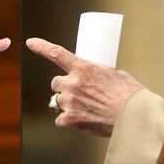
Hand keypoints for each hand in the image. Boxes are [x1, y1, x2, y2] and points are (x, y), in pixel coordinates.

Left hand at [26, 37, 141, 137]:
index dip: (41, 47)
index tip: (30, 42)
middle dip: (64, 87)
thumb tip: (91, 76)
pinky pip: (60, 119)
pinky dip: (68, 121)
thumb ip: (96, 72)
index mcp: (83, 68)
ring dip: (66, 103)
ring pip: (56, 101)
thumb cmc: (129, 94)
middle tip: (79, 93)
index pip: (57, 54)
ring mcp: (70, 102)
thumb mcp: (114, 73)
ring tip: (85, 108)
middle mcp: (73, 83)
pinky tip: (82, 120)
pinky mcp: (71, 120)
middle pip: (55, 83)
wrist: (134, 117)